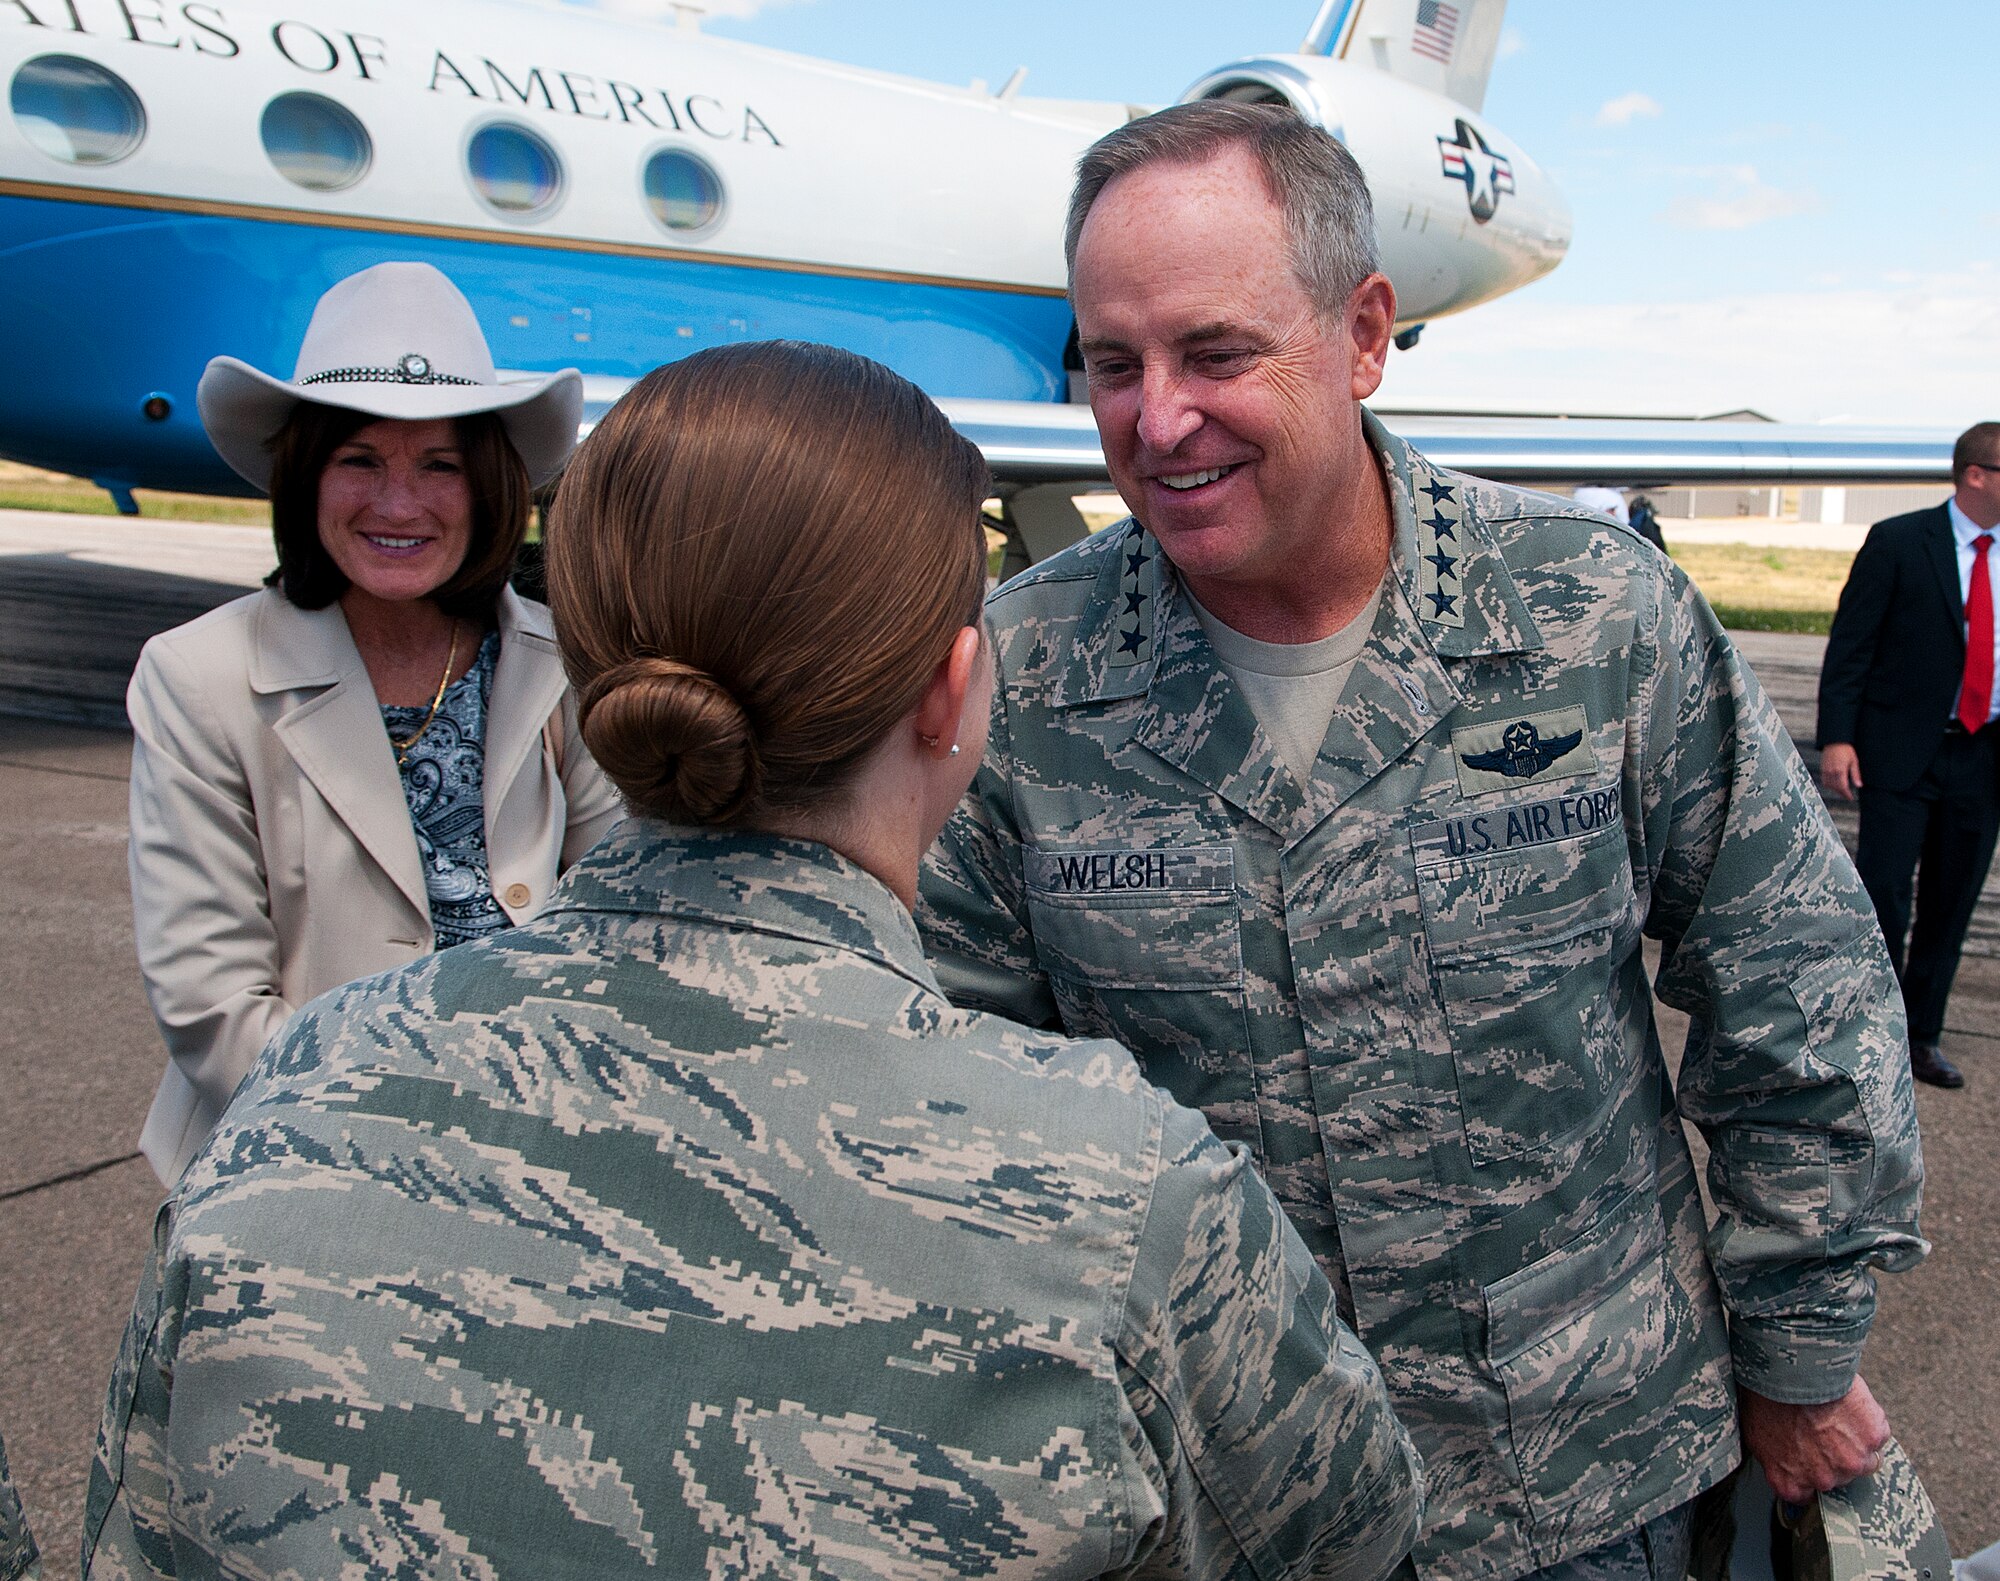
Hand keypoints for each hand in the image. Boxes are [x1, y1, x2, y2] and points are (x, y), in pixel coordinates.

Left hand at [1739, 1378, 1889, 1506]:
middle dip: (1833, 1455)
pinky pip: (1878, 1434)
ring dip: (1856, 1443)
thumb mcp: (1756, 1435)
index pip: (1806, 1494)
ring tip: (1837, 1416)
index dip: (1809, 1473)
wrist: (1787, 1371)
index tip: (1810, 1460)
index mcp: (1791, 1483)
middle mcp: (1824, 1479)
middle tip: (1822, 1428)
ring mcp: (1853, 1462)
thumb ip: (1776, 1460)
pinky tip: (1850, 1405)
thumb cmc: (1765, 1397)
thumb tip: (1781, 1461)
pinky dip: (1869, 1421)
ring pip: (1865, 1460)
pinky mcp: (1873, 1438)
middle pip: (1838, 1476)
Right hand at [1819, 743, 1862, 799]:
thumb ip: (1856, 774)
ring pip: (1829, 785)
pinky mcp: (1822, 769)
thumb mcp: (1854, 761)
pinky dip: (1829, 785)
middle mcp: (1831, 772)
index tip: (1851, 798)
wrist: (1834, 741)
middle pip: (1835, 788)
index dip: (1847, 794)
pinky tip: (1835, 785)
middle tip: (1848, 795)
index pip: (1843, 787)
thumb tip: (1859, 785)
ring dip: (1835, 790)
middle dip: (1842, 793)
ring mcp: (1825, 770)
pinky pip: (1824, 781)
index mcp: (1840, 770)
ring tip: (1842, 791)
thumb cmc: (1846, 750)